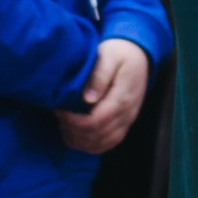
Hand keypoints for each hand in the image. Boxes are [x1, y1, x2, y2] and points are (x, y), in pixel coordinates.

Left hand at [56, 37, 152, 154]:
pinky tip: (76, 133)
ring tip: (65, 123)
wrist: (139, 55)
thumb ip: (99, 76)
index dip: (74, 121)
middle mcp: (126, 115)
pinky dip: (89, 144)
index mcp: (122, 98)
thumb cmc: (120, 53)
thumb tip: (87, 99)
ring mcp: (126, 122)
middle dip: (72, 129)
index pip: (96, 121)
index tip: (59, 110)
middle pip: (96, 135)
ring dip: (79, 139)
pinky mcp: (123, 125)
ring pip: (101, 144)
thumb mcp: (109, 56)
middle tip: (59, 114)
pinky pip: (107, 144)